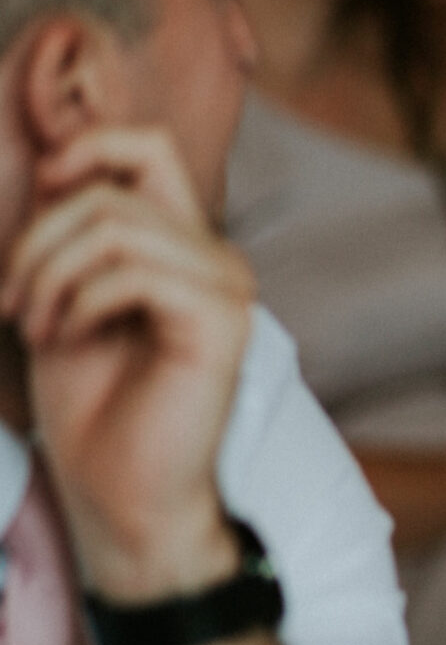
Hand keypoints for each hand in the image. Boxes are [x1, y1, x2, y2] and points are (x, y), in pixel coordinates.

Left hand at [2, 130, 254, 600]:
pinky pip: (133, 272)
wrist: (119, 497)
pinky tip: (67, 339)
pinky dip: (78, 301)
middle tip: (10, 302)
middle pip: (114, 185)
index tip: (36, 202)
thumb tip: (50, 158)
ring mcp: (225, 289)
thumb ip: (67, 232)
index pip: (147, 147)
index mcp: (184, 247)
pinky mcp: (220, 323)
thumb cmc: (91, 409)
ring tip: (33, 326)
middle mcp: (215, 259)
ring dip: (46, 274)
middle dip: (37, 236)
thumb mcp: (60, 297)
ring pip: (115, 224)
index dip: (82, 149)